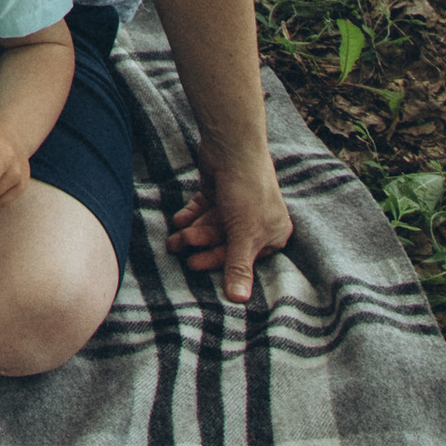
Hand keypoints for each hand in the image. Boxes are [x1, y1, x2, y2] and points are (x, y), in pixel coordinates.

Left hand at [166, 147, 292, 302]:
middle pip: (224, 241)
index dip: (217, 262)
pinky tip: (178, 220)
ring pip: (212, 226)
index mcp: (272, 233)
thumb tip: (240, 300)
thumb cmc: (247, 190)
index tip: (194, 266)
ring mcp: (238, 205)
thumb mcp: (243, 233)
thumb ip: (238, 266)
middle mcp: (257, 221)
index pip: (242, 257)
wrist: (232, 145)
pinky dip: (191, 216)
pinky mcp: (221, 191)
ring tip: (173, 236)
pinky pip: (204, 210)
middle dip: (199, 244)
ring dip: (192, 232)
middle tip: (176, 247)